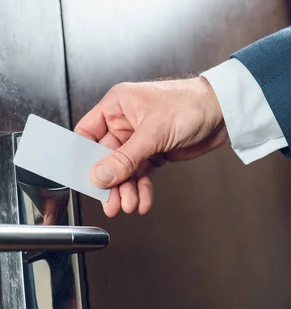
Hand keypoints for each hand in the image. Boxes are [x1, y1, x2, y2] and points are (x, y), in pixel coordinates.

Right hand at [75, 77, 226, 216]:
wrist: (224, 112)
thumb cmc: (191, 103)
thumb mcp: (153, 133)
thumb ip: (125, 158)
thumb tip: (100, 175)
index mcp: (117, 106)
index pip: (87, 133)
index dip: (83, 157)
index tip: (85, 179)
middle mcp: (125, 122)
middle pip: (106, 157)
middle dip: (110, 182)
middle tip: (111, 202)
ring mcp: (140, 139)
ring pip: (124, 170)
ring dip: (126, 189)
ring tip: (130, 204)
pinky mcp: (154, 152)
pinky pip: (141, 174)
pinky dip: (142, 188)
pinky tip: (143, 200)